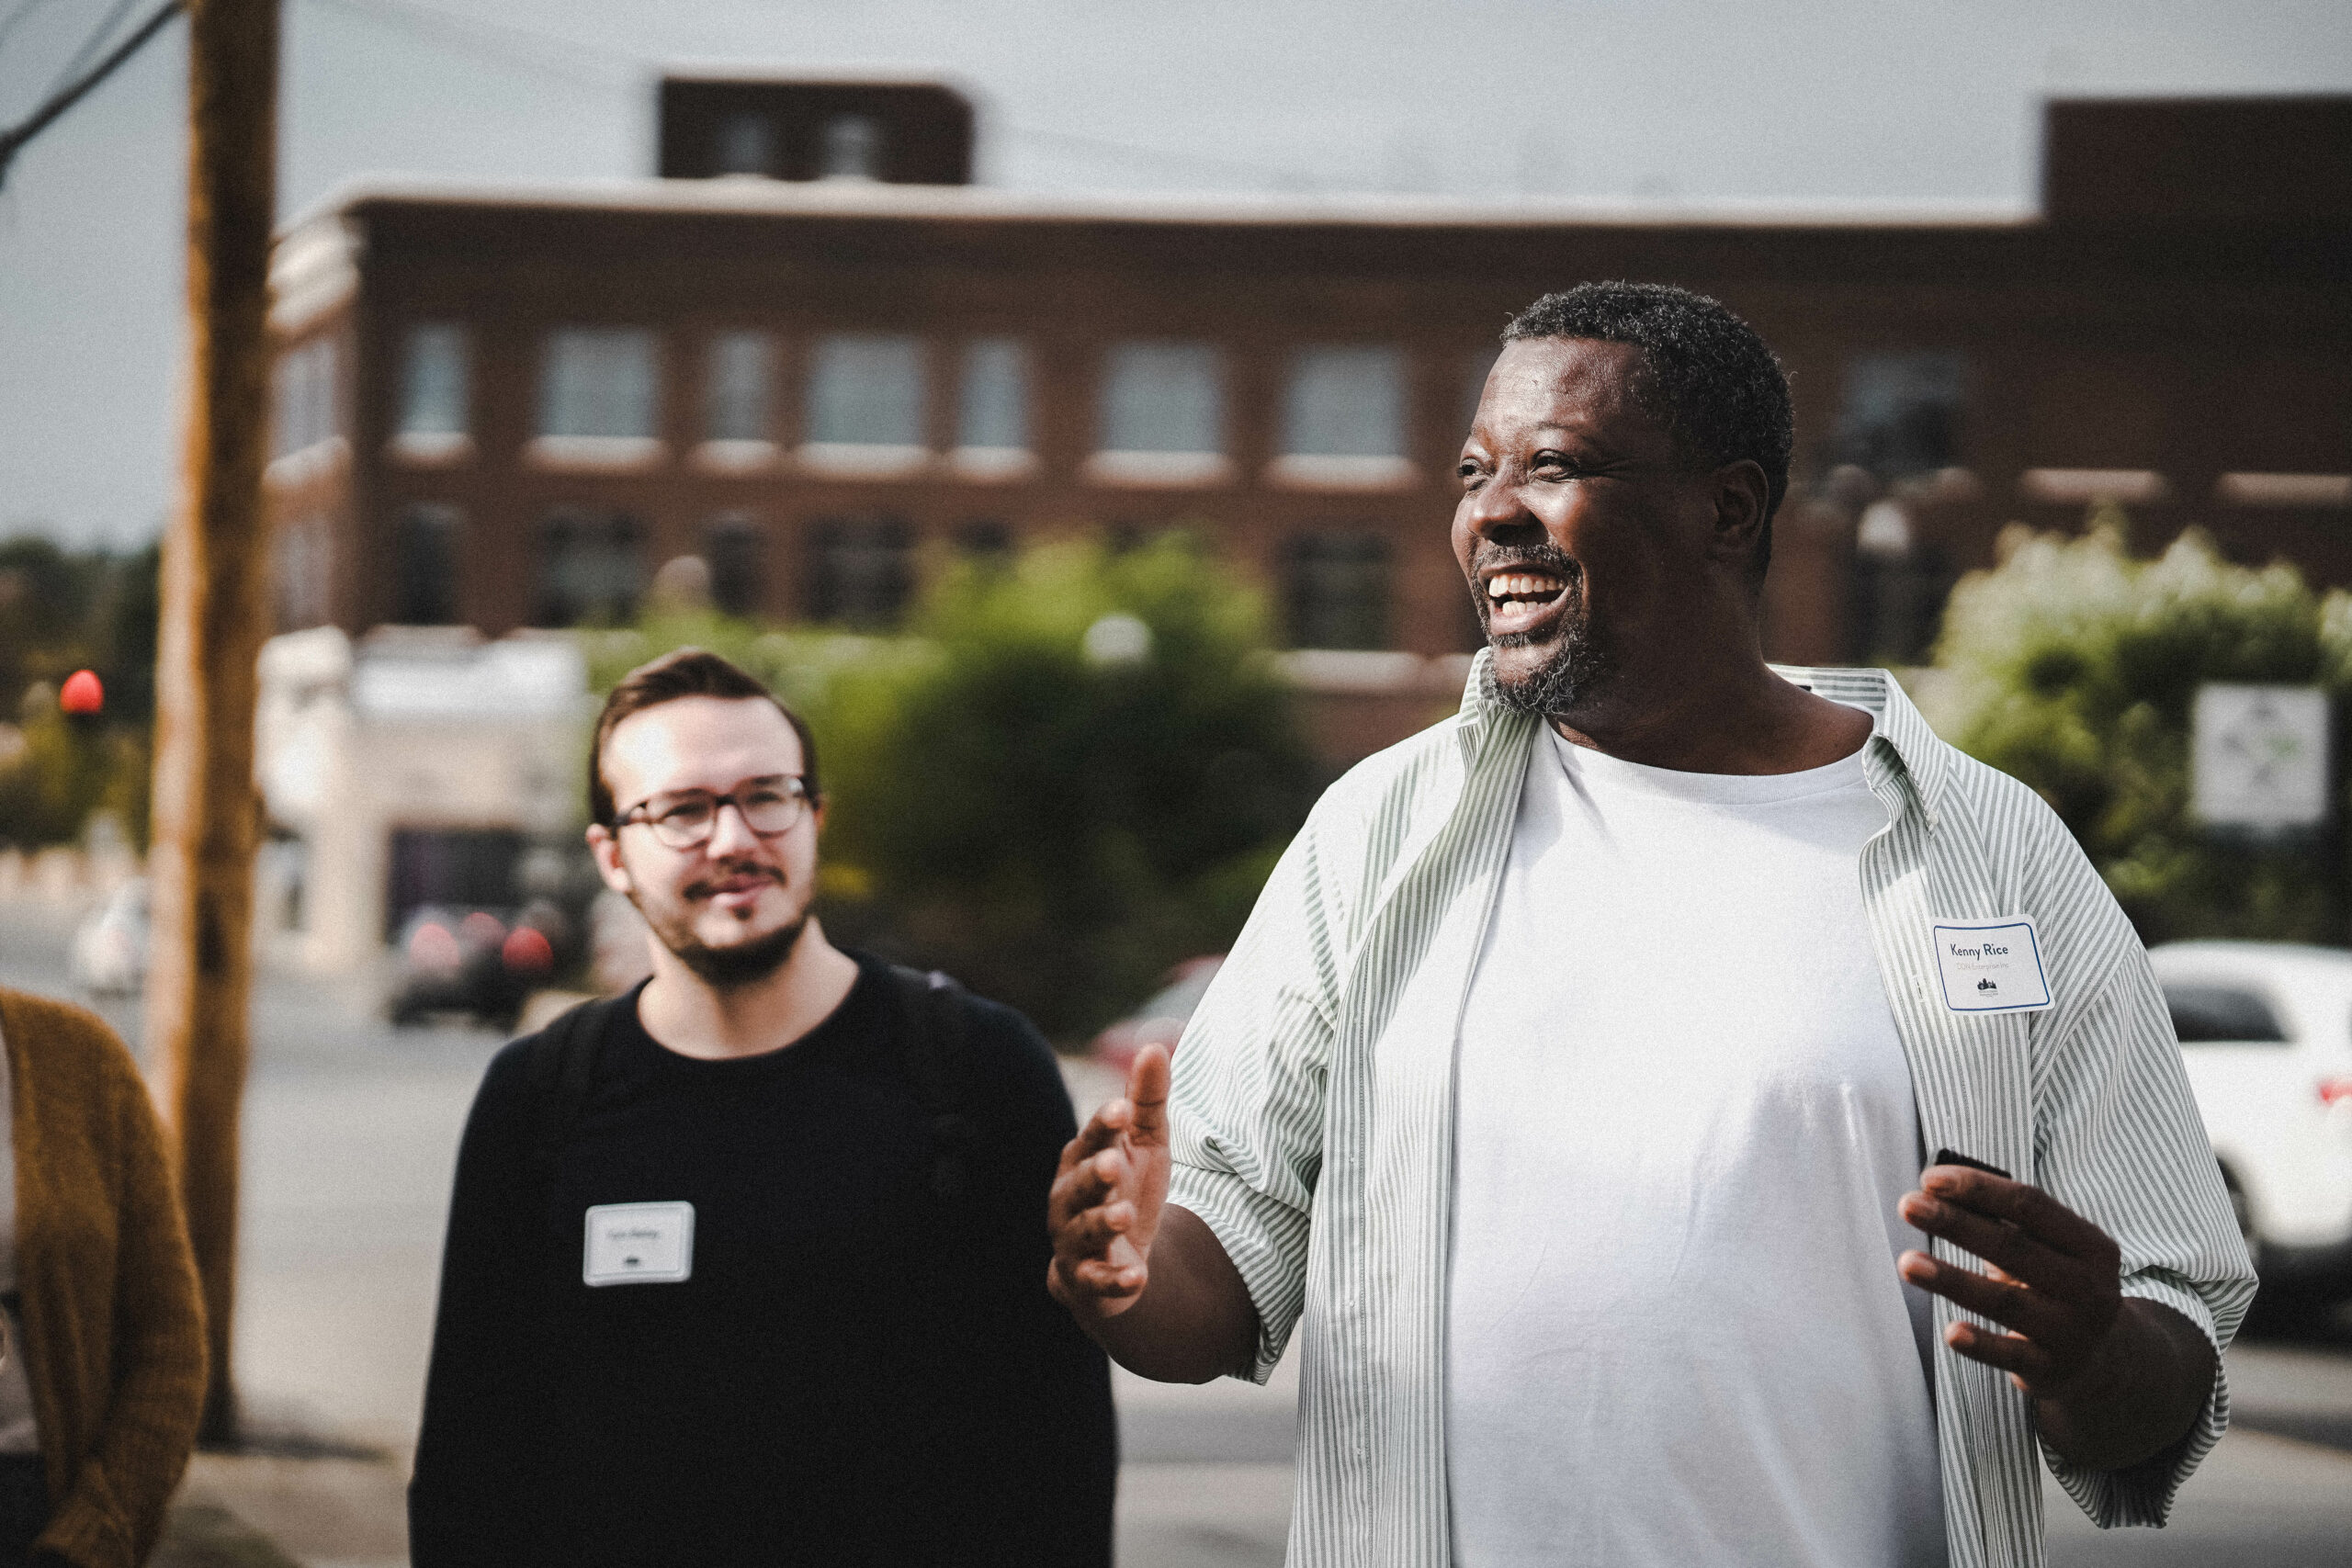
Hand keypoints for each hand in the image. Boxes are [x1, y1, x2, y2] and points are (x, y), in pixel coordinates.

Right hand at [1047, 1045, 1171, 1320]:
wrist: (1114, 1257)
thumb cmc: (1126, 1189)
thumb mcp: (1145, 1144)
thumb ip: (1147, 1100)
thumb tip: (1154, 1045)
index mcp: (1083, 1159)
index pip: (1092, 1138)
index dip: (1105, 1125)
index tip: (1122, 1110)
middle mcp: (1070, 1198)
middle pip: (1079, 1183)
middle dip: (1094, 1174)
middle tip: (1113, 1163)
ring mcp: (1074, 1240)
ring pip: (1083, 1230)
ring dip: (1103, 1222)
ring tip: (1124, 1214)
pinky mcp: (1086, 1279)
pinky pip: (1096, 1280)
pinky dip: (1115, 1280)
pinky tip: (1137, 1277)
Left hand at [1897, 1164, 2121, 1397]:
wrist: (2101, 1361)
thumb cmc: (2056, 1286)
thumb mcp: (2048, 1252)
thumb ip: (2006, 1222)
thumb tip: (1939, 1189)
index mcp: (2091, 1246)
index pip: (2031, 1205)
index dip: (1979, 1189)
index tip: (1930, 1179)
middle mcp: (2089, 1288)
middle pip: (2014, 1248)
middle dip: (1957, 1223)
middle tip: (1908, 1205)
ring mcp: (2072, 1331)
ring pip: (2005, 1302)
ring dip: (1953, 1280)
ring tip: (1908, 1262)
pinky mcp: (2051, 1369)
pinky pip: (2011, 1355)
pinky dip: (1981, 1344)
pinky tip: (1952, 1332)